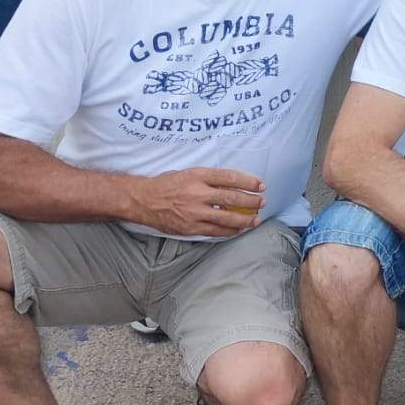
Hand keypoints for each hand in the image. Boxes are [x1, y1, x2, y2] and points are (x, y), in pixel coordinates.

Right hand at [130, 167, 264, 238]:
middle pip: (232, 198)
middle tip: (261, 202)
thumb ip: (209, 178)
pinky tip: (238, 229)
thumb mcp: (188, 173)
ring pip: (227, 217)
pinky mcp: (190, 227)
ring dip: (245, 219)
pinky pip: (215, 231)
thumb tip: (234, 185)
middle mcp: (197, 193)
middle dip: (251, 201)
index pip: (230, 177)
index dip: (248, 181)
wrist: (143, 200)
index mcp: (198, 175)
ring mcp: (194, 212)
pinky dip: (229, 231)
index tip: (260, 185)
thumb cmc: (166, 184)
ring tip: (256, 219)